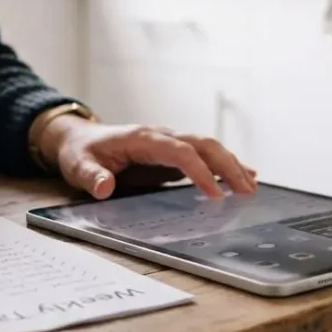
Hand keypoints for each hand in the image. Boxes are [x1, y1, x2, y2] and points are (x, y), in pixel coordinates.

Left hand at [39, 115, 256, 199]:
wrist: (79, 138)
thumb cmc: (81, 153)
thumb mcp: (79, 165)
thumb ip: (92, 177)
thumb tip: (105, 187)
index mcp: (143, 138)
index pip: (180, 151)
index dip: (200, 171)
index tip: (216, 195)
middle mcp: (162, 136)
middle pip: (204, 144)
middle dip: (228, 165)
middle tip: (247, 192)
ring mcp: (170, 142)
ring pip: (209, 147)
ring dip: (232, 164)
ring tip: (252, 187)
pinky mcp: (173, 153)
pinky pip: (205, 155)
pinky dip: (226, 164)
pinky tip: (246, 175)